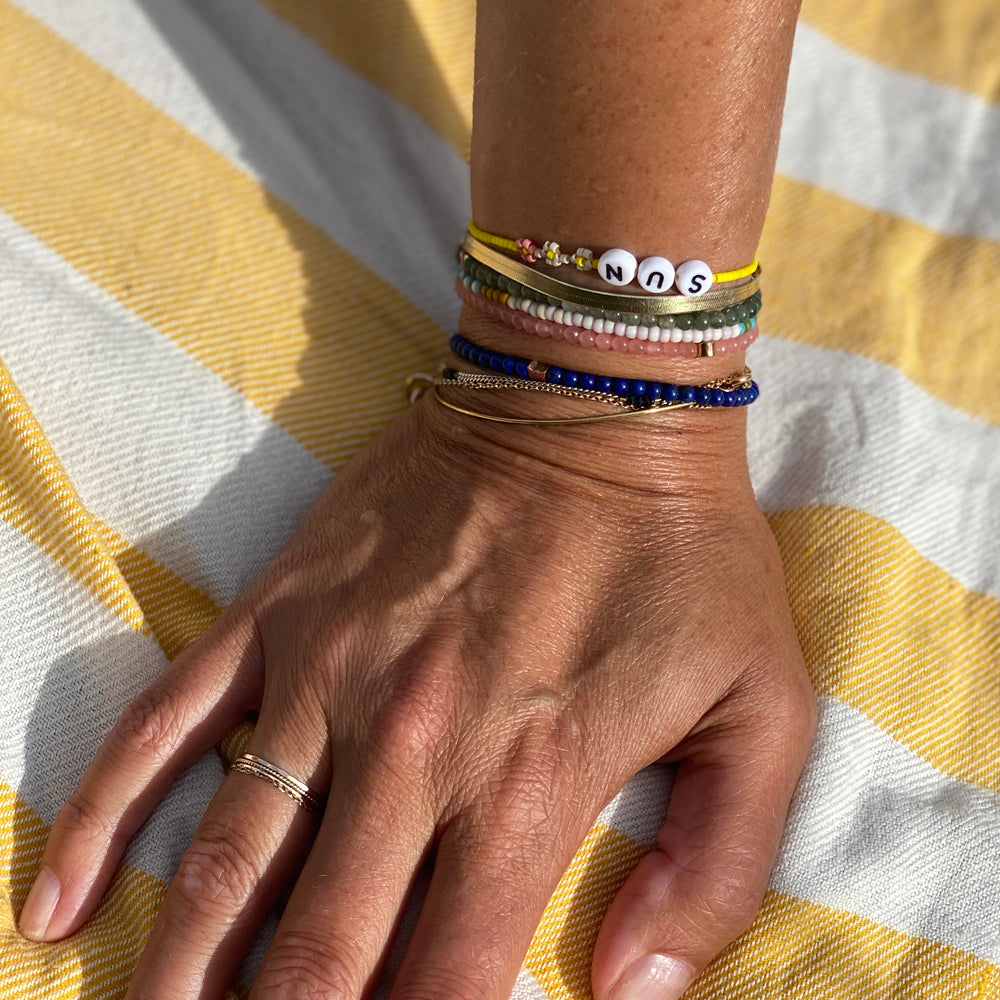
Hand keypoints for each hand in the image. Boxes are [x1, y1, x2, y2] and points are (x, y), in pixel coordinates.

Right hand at [19, 383, 815, 999]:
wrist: (593, 403)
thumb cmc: (683, 551)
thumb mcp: (761, 709)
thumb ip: (716, 867)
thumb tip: (631, 996)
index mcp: (529, 785)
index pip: (442, 987)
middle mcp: (411, 745)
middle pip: (316, 950)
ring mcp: (329, 671)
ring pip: (227, 859)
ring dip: (181, 972)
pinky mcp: (283, 607)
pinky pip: (167, 723)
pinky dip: (106, 818)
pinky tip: (62, 900)